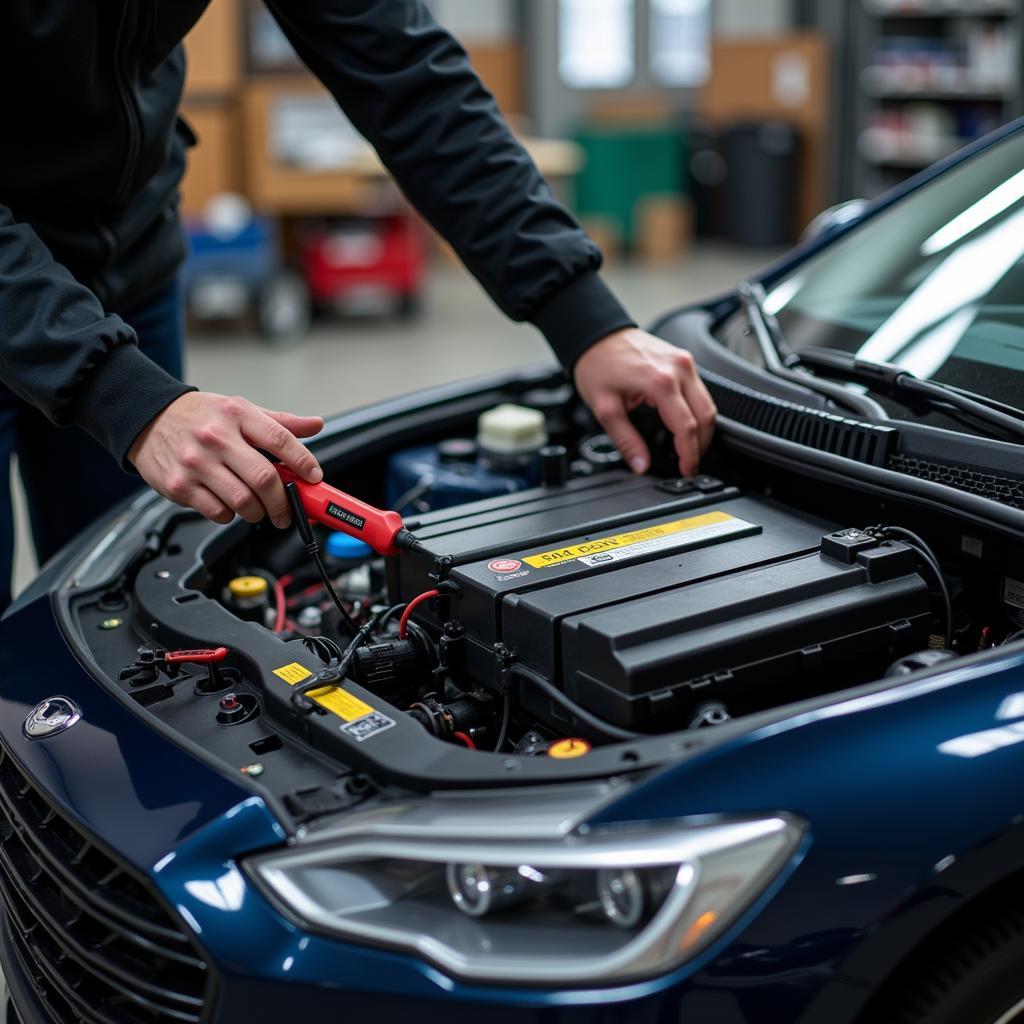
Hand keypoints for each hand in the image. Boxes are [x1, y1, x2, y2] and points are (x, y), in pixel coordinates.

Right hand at [128, 392, 323, 526]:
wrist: (148, 419)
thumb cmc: (199, 417)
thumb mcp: (240, 410)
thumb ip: (280, 422)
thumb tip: (315, 424)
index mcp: (236, 415)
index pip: (280, 440)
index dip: (303, 462)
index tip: (313, 477)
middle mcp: (215, 437)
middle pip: (263, 478)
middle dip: (283, 502)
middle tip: (287, 510)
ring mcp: (195, 463)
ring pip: (243, 501)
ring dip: (258, 512)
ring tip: (258, 508)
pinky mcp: (179, 486)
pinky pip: (218, 513)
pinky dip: (230, 515)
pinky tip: (228, 504)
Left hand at [574, 328, 715, 476]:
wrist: (597, 336)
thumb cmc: (598, 365)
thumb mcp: (605, 409)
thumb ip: (626, 441)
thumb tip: (641, 464)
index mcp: (661, 382)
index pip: (687, 427)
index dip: (690, 454)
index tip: (687, 470)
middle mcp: (679, 369)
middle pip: (706, 416)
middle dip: (701, 445)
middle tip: (690, 464)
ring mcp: (684, 362)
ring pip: (708, 403)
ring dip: (703, 429)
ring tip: (690, 448)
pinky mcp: (684, 359)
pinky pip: (701, 391)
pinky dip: (698, 411)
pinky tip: (686, 424)